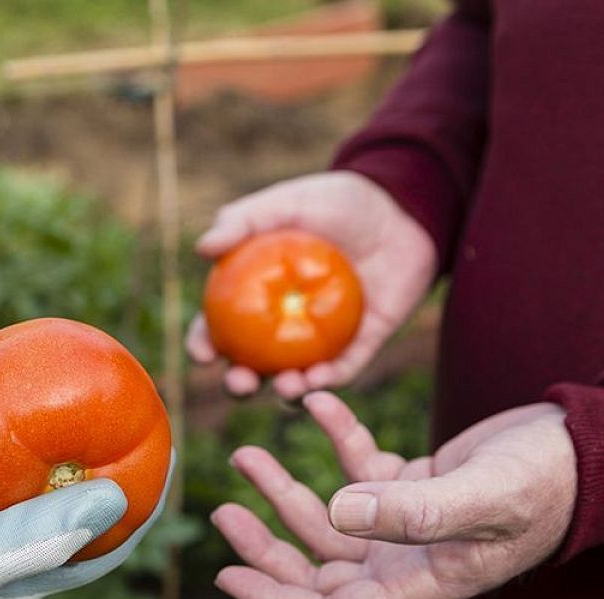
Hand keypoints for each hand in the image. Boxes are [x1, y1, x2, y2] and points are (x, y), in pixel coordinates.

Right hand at [0, 356, 174, 598]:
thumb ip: (40, 536)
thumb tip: (118, 495)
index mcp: (29, 565)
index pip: (105, 534)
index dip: (145, 495)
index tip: (171, 449)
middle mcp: (5, 533)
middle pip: (67, 481)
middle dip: (96, 438)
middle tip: (120, 388)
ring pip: (13, 447)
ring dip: (29, 408)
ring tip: (48, 360)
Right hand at [187, 171, 436, 398]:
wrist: (402, 210)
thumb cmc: (338, 202)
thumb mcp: (287, 202)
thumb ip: (243, 220)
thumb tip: (202, 248)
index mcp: (255, 295)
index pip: (219, 327)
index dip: (204, 344)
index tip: (203, 354)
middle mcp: (282, 325)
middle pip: (251, 365)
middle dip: (239, 384)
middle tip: (240, 383)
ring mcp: (321, 340)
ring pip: (295, 378)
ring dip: (285, 391)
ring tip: (287, 385)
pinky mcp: (360, 346)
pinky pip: (341, 371)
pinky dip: (329, 381)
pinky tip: (320, 380)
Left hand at [211, 393, 575, 598]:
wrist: (591, 449)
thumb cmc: (549, 482)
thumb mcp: (484, 496)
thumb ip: (414, 510)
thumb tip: (338, 511)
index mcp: (419, 583)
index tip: (226, 576)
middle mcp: (406, 560)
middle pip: (317, 570)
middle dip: (267, 546)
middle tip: (223, 510)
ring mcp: (408, 523)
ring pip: (329, 517)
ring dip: (287, 489)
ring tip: (248, 453)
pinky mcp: (415, 483)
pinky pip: (360, 466)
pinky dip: (336, 438)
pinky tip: (316, 404)